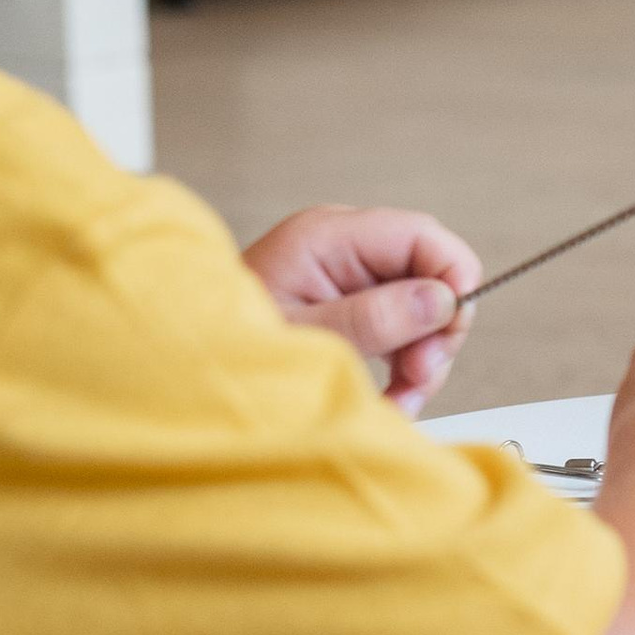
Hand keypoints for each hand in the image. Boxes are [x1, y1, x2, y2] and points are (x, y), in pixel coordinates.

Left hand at [242, 203, 482, 413]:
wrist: (182, 375)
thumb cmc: (226, 347)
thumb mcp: (306, 335)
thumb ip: (373, 318)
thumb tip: (440, 300)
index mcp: (327, 236)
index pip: (420, 235)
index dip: (452, 276)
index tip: (451, 330)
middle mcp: (342, 249)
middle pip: (428, 273)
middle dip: (435, 331)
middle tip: (419, 376)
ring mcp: (346, 278)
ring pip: (421, 308)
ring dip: (421, 359)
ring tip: (400, 400)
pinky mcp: (348, 307)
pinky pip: (398, 330)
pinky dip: (403, 367)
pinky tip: (389, 396)